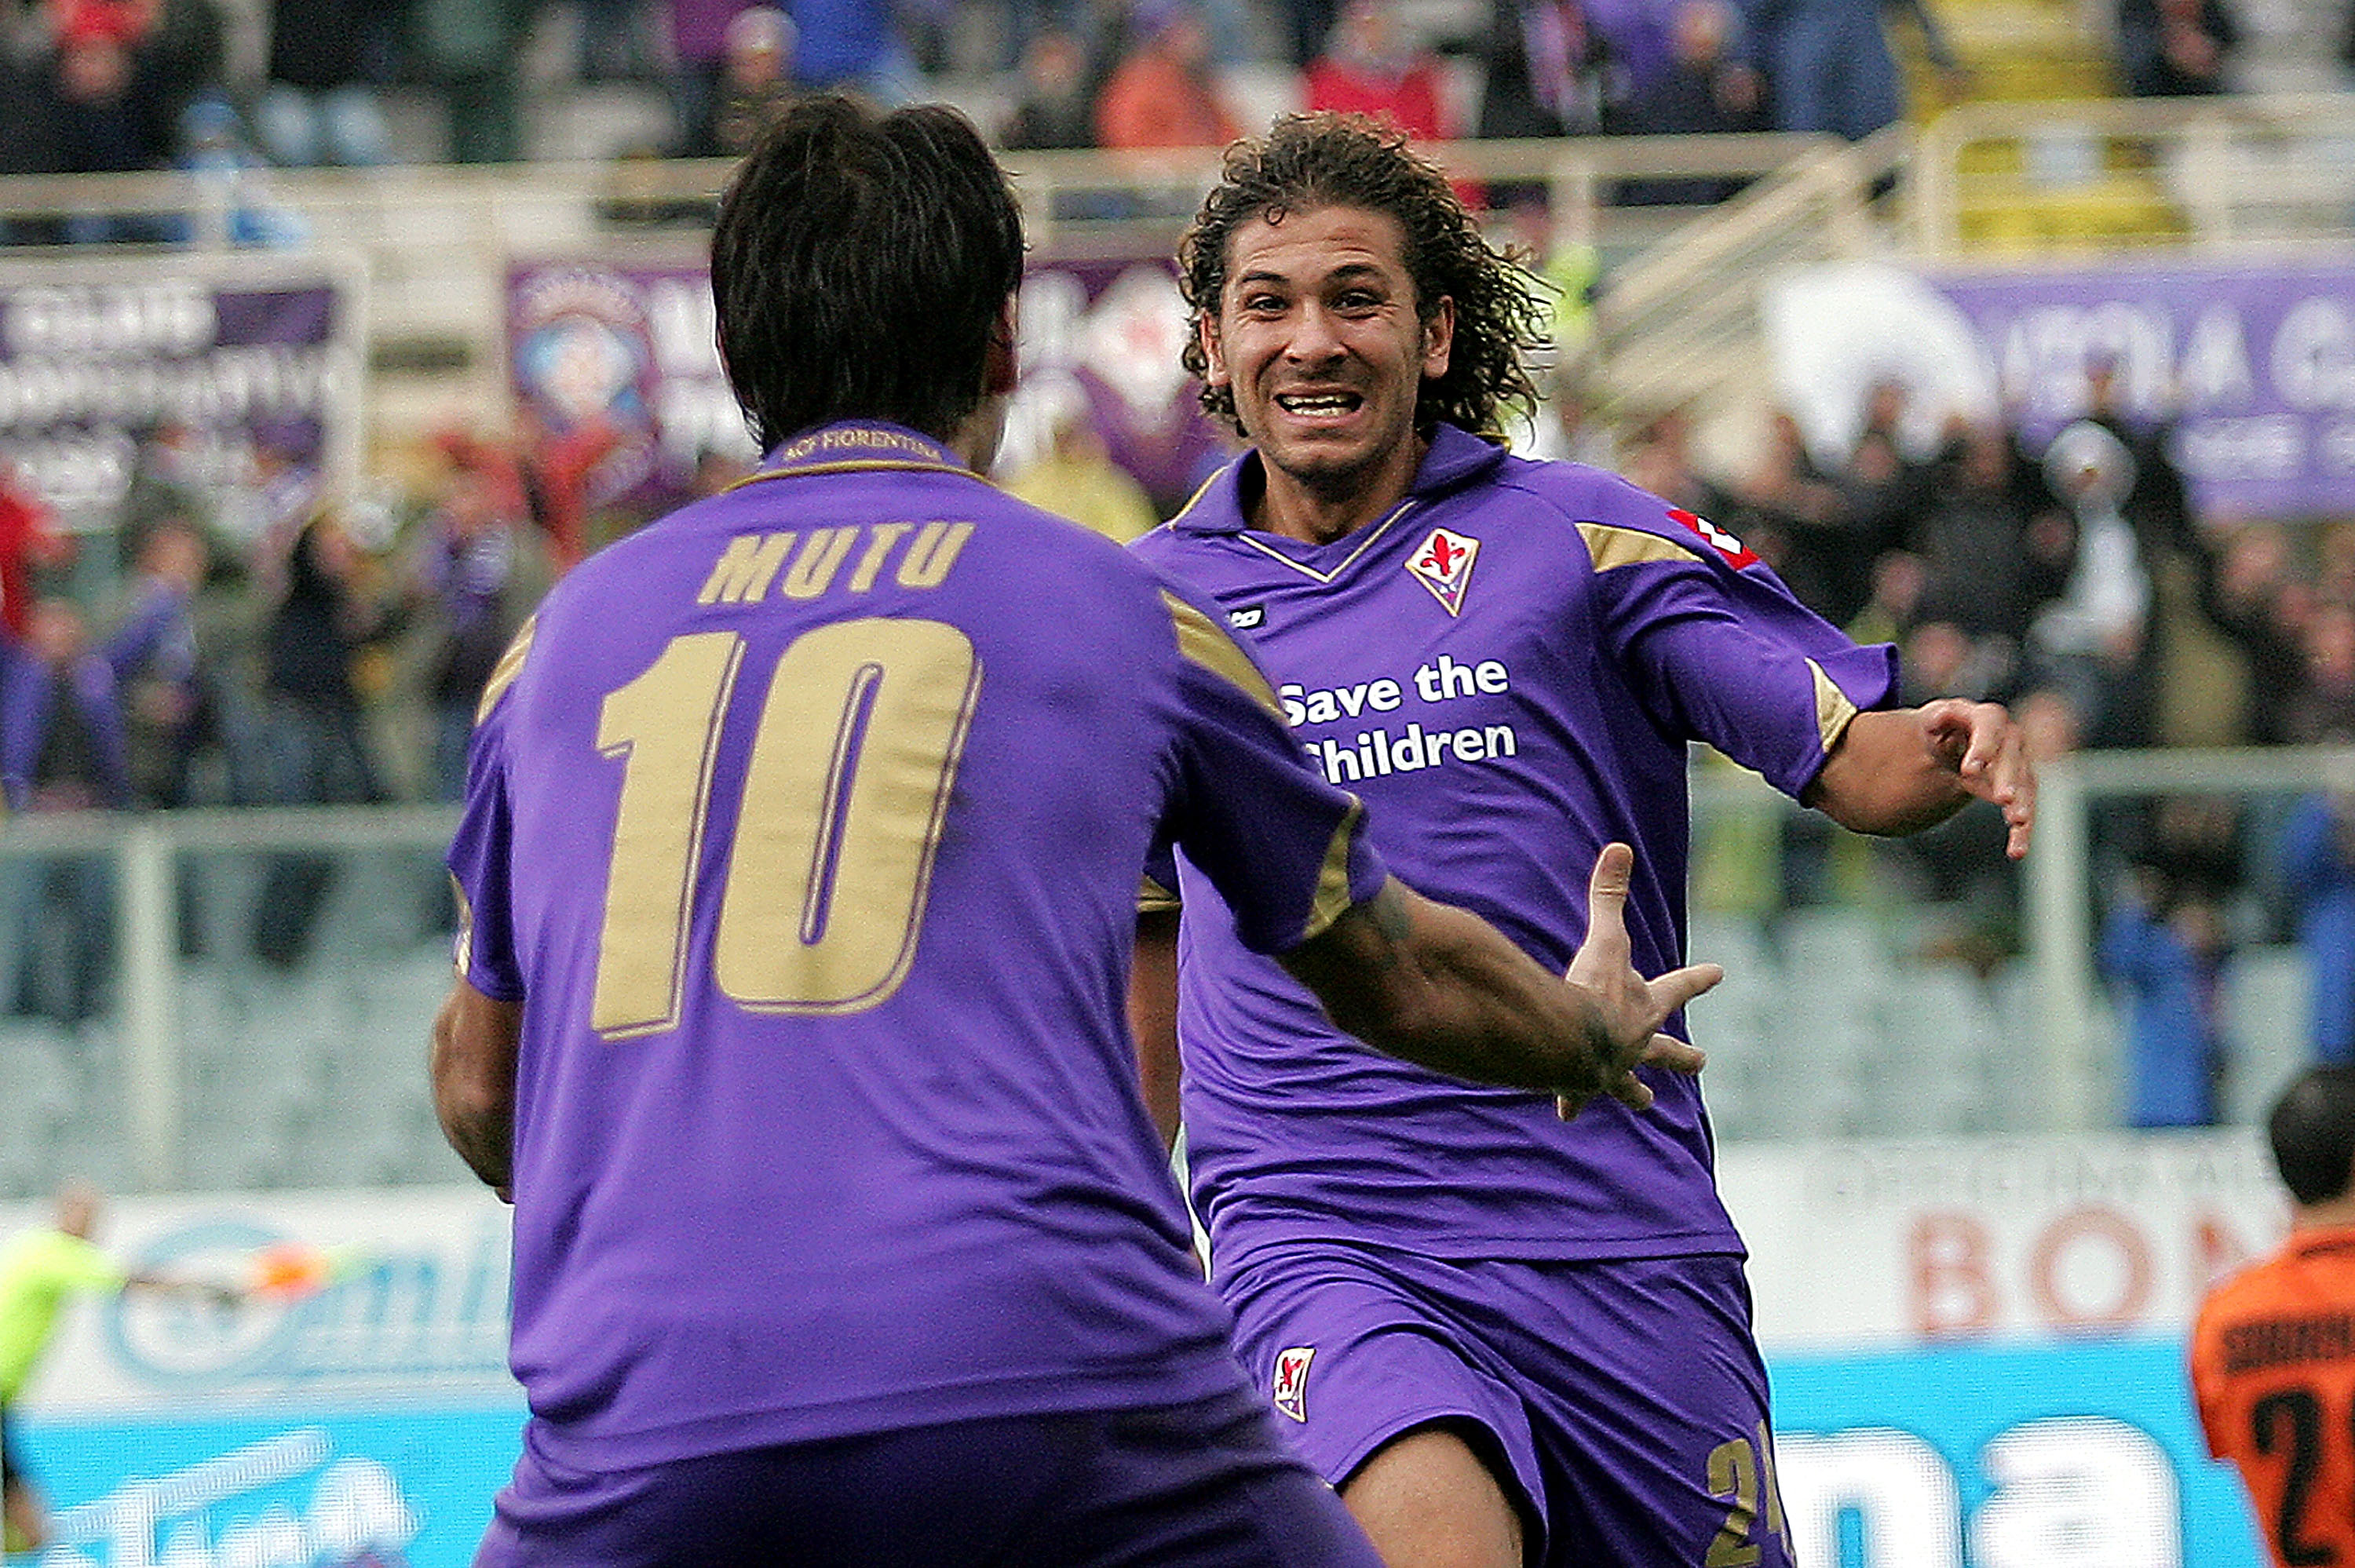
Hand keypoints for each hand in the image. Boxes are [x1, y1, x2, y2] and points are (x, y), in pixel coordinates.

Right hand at [1560, 842, 1715, 1117]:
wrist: (1570, 1046)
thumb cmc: (1593, 993)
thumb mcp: (1604, 941)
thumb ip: (1608, 896)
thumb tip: (1619, 847)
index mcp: (1645, 1007)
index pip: (1679, 986)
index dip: (1697, 978)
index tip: (1719, 972)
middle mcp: (1636, 1043)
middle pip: (1666, 1050)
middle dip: (1682, 1055)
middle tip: (1701, 1061)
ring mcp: (1611, 1069)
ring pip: (1629, 1084)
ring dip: (1634, 1091)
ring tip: (1644, 1101)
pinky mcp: (1581, 1088)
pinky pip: (1577, 1096)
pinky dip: (1571, 1102)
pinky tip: (1567, 1112)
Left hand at [1919, 697, 2034, 858]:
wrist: (1944, 743)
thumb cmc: (1938, 729)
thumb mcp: (1931, 720)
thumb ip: (1936, 719)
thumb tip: (1938, 717)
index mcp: (1982, 717)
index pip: (1990, 723)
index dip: (1984, 745)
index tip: (1970, 770)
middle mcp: (2005, 738)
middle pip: (2013, 755)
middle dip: (2009, 776)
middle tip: (2003, 798)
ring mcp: (2014, 764)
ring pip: (2026, 783)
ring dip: (2024, 803)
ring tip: (2017, 821)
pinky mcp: (2015, 789)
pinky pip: (2023, 809)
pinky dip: (2021, 831)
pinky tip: (2016, 850)